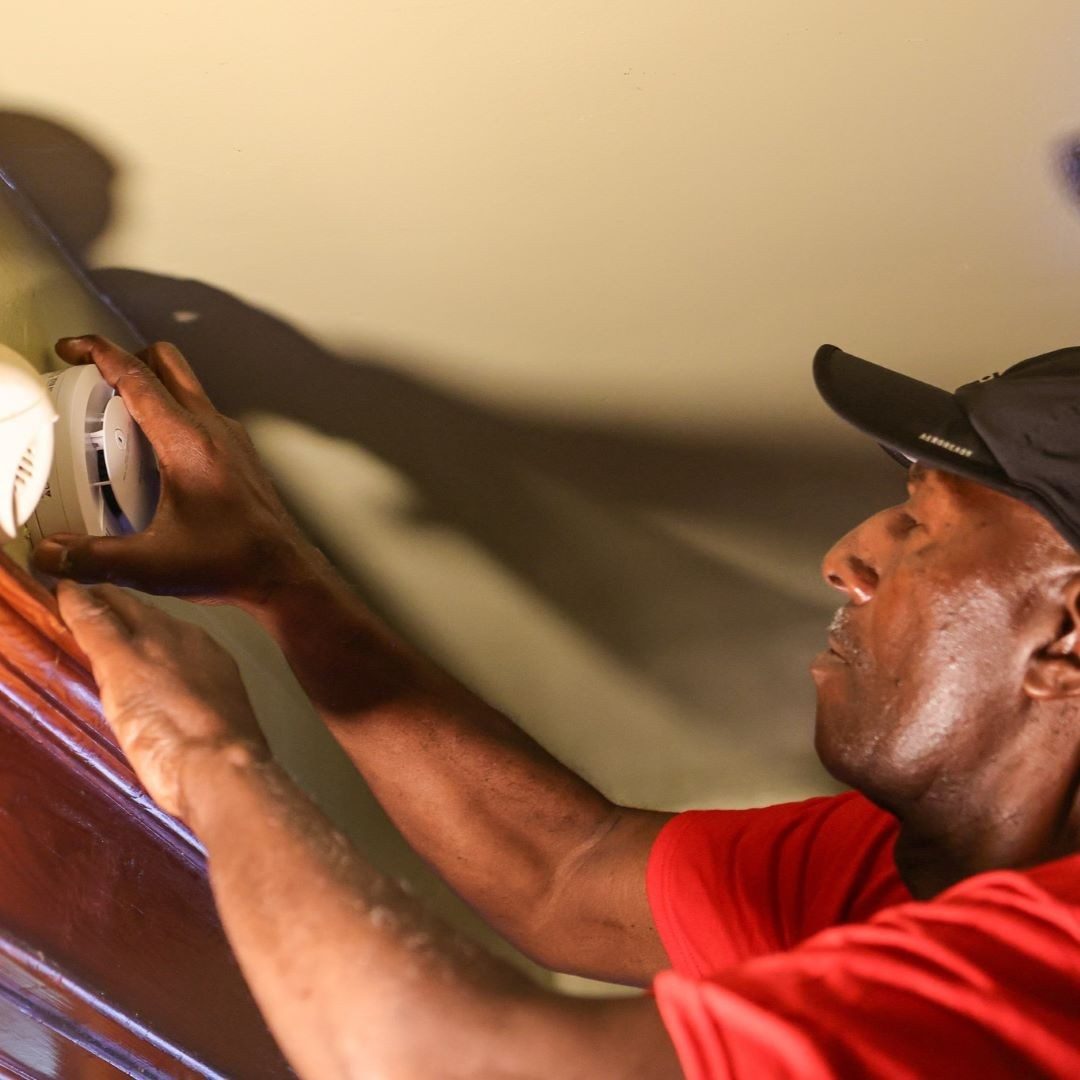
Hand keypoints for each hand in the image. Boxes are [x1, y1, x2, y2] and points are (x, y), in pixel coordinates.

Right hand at [32, 335, 310, 604]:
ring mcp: (232, 438)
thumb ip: (93, 558)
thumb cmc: (235, 561)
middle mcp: (214, 430)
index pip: (139, 378)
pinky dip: (173, 415)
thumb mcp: (150, 565)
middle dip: (127, 358)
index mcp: (189, 443)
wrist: (283, 572)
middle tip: (94, 376)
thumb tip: (52, 553)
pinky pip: (201, 414)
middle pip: (167, 363)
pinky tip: (156, 453)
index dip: (100, 354)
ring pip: (187, 386)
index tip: (74, 349)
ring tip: (119, 419)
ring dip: (152, 387)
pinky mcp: (240, 452)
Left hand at [56, 580, 269, 819]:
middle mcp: (185, 639)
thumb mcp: (218, 721)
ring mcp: (153, 645)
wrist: (222, 763)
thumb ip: (195, 705)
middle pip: (146, 611)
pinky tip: (65, 592)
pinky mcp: (121, 659)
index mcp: (210, 658)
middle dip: (121, 605)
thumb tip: (180, 715)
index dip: (147, 629)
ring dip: (101, 601)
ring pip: (121, 606)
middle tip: (97, 599)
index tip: (132, 631)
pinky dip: (76, 605)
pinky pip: (92, 619)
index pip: (171, 632)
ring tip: (81, 594)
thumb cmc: (223, 760)